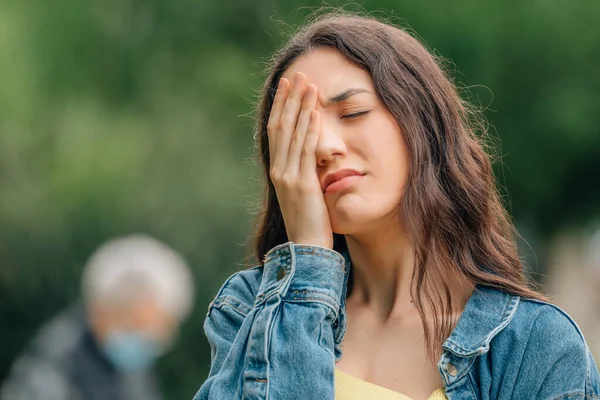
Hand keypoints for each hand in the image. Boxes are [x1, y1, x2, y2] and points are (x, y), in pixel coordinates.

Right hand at [267, 72, 332, 248]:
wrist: (307, 249)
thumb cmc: (310, 222)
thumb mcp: (303, 192)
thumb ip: (304, 171)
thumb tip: (313, 153)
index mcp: (278, 170)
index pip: (277, 130)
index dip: (282, 106)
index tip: (288, 86)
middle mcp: (278, 170)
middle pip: (281, 125)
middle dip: (290, 98)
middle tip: (298, 73)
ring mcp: (287, 176)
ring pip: (291, 134)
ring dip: (301, 107)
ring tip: (308, 84)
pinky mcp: (301, 184)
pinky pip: (305, 151)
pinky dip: (308, 130)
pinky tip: (314, 112)